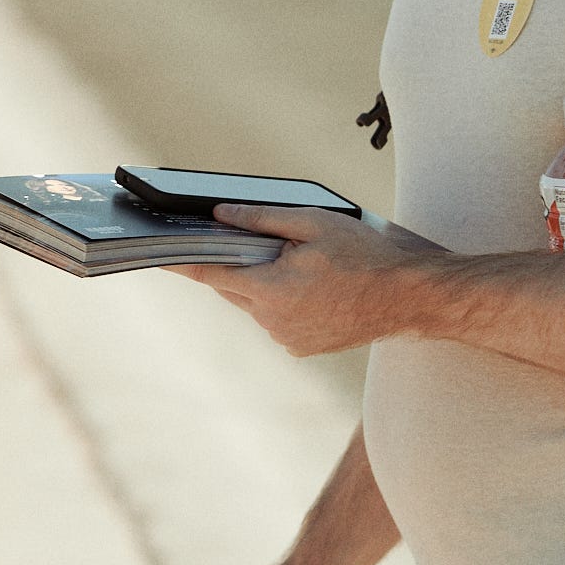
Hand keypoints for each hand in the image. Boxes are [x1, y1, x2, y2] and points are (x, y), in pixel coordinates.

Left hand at [166, 204, 432, 357]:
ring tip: (302, 264)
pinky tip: (311, 285)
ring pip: (253, 302)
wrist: (411, 298)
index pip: (210, 272)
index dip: (179, 261)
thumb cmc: (367, 255)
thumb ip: (261, 219)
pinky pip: (274, 318)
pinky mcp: (301, 348)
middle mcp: (273, 321)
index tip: (153, 254)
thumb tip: (220, 216)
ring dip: (262, 281)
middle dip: (237, 262)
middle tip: (257, 240)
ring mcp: (287, 339)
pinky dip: (281, 299)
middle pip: (232, 285)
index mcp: (272, 290)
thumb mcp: (313, 223)